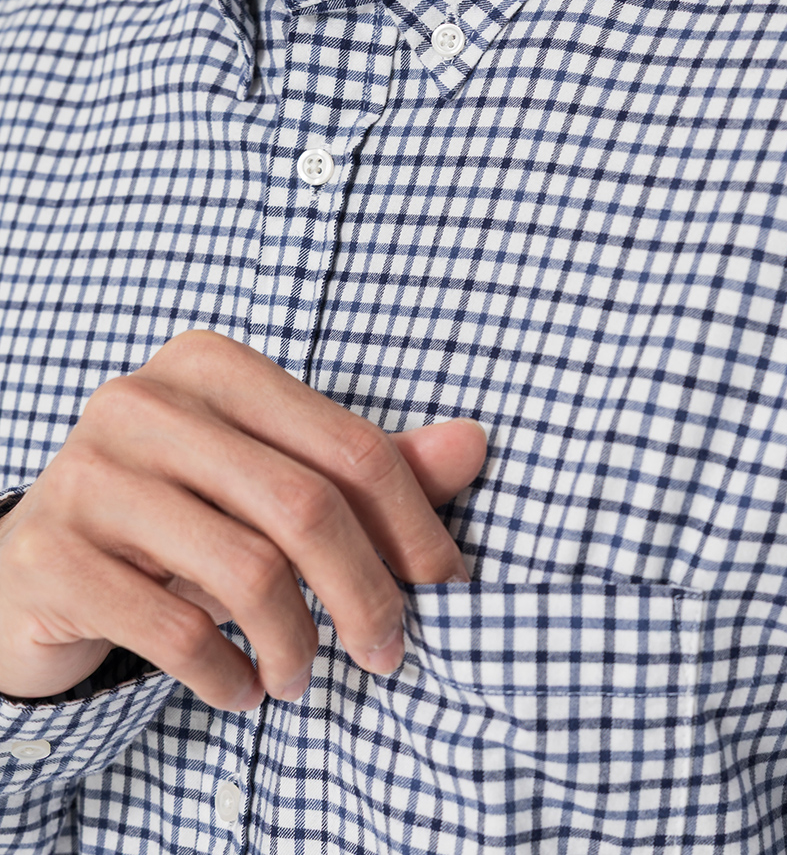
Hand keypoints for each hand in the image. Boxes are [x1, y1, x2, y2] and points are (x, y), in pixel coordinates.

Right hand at [0, 331, 485, 710]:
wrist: (38, 560)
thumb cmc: (178, 510)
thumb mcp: (270, 478)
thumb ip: (368, 466)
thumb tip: (475, 445)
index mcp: (211, 364)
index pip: (349, 446)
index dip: (413, 523)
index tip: (443, 583)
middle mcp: (145, 402)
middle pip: (305, 506)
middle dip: (367, 594)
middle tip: (388, 651)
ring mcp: (89, 474)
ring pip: (247, 570)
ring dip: (296, 644)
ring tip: (301, 676)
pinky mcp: (53, 555)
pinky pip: (174, 629)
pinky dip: (227, 675)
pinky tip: (243, 689)